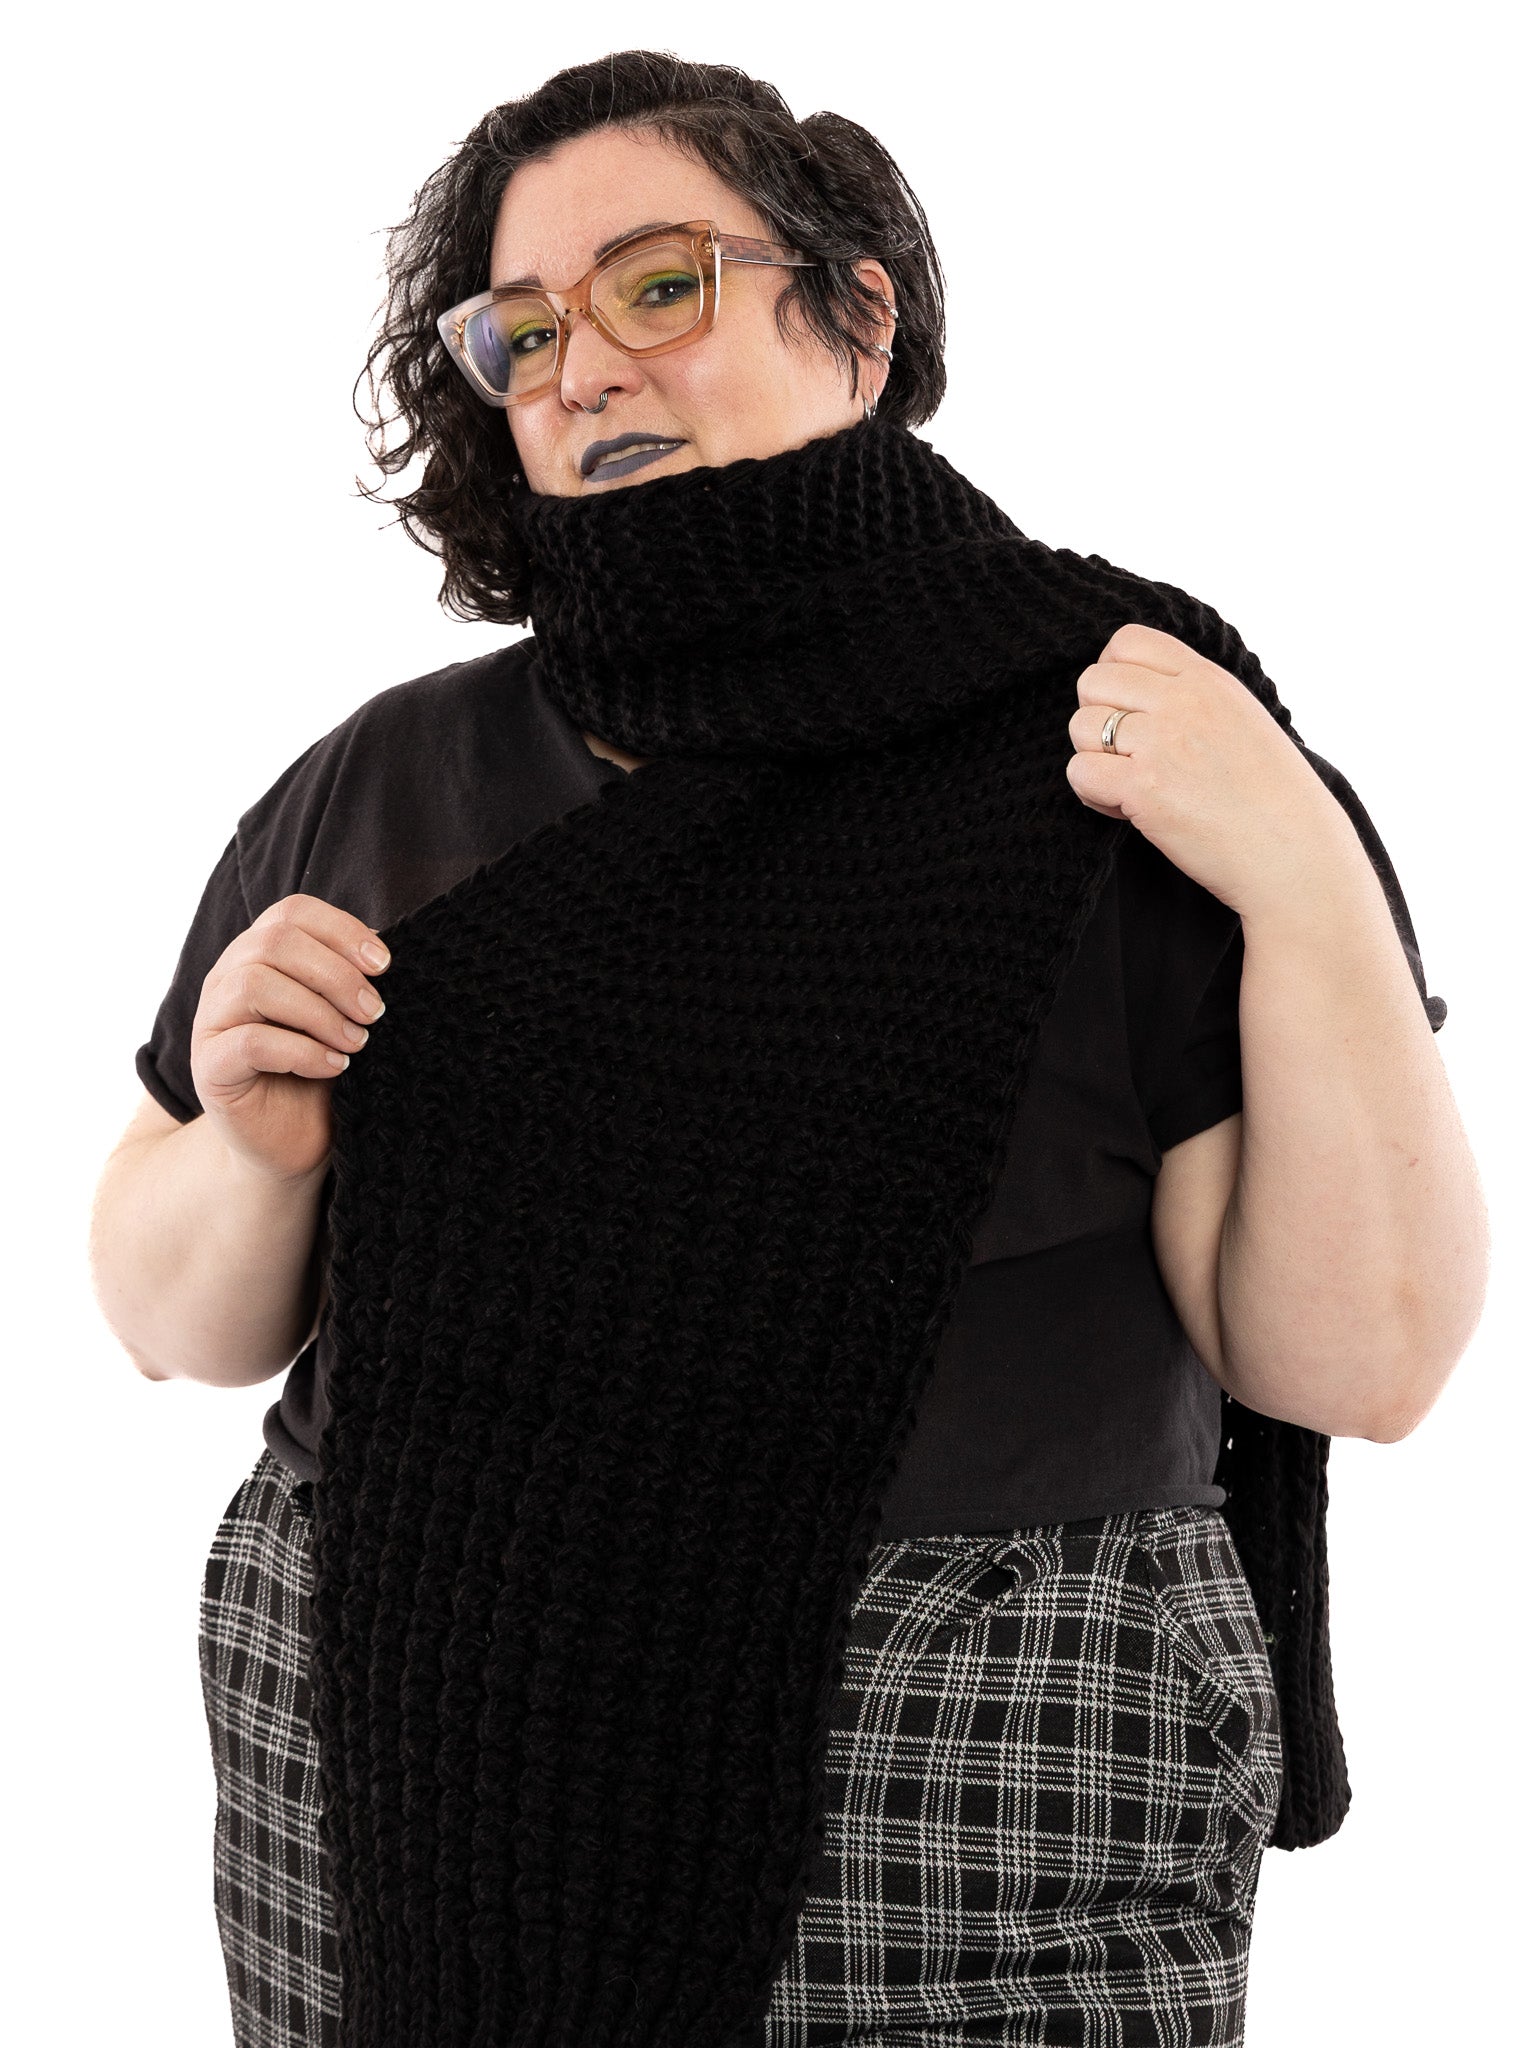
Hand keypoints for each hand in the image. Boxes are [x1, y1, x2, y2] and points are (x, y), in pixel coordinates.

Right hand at [189, 894, 390, 1182]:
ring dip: (319, 1012)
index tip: (384, 965)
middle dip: (336, 975)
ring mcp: (212, 1021)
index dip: (341, 929)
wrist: (294, 1141)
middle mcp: (229, 977)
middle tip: (374, 1012)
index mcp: (261, 953)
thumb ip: (356, 978)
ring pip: (255, 985)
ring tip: (357, 1043)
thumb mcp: (347, 1016)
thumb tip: (384, 948)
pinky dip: (301, 1051)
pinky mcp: (209, 1067)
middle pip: (274, 942)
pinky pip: (249, 1042)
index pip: (293, 912)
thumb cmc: (324, 1068)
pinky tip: (335, 1067)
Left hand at [1065, 622, 1357, 920]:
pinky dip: (1093, 795)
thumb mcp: (1242, 720)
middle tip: (1127, 756)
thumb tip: (1140, 693)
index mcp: (1208, 680)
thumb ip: (1195, 697)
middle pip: (1092, 681)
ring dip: (1094, 759)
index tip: (1129, 711)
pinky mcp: (1143, 789)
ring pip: (1080, 728)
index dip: (1113, 676)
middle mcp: (1182, 702)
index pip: (1127, 642)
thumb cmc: (1274, 800)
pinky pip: (1080, 773)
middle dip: (1096, 719)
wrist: (1294, 855)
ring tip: (1130, 786)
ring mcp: (1161, 743)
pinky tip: (1126, 810)